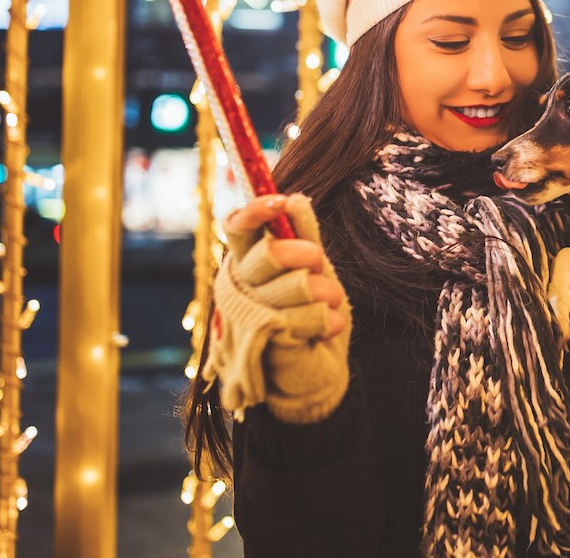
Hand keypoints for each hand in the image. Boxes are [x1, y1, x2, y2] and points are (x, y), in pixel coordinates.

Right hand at [204, 193, 352, 423]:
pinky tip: (329, 328)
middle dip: (306, 255)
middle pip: (269, 253)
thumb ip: (304, 235)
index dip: (255, 211)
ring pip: (293, 285)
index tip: (281, 202)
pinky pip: (300, 316)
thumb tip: (296, 198)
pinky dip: (324, 320)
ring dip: (325, 292)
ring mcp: (247, 313)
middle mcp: (239, 284)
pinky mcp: (262, 340)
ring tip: (331, 303)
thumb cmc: (314, 315)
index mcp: (247, 261)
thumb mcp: (315, 269)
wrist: (321, 370)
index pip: (237, 227)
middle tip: (319, 265)